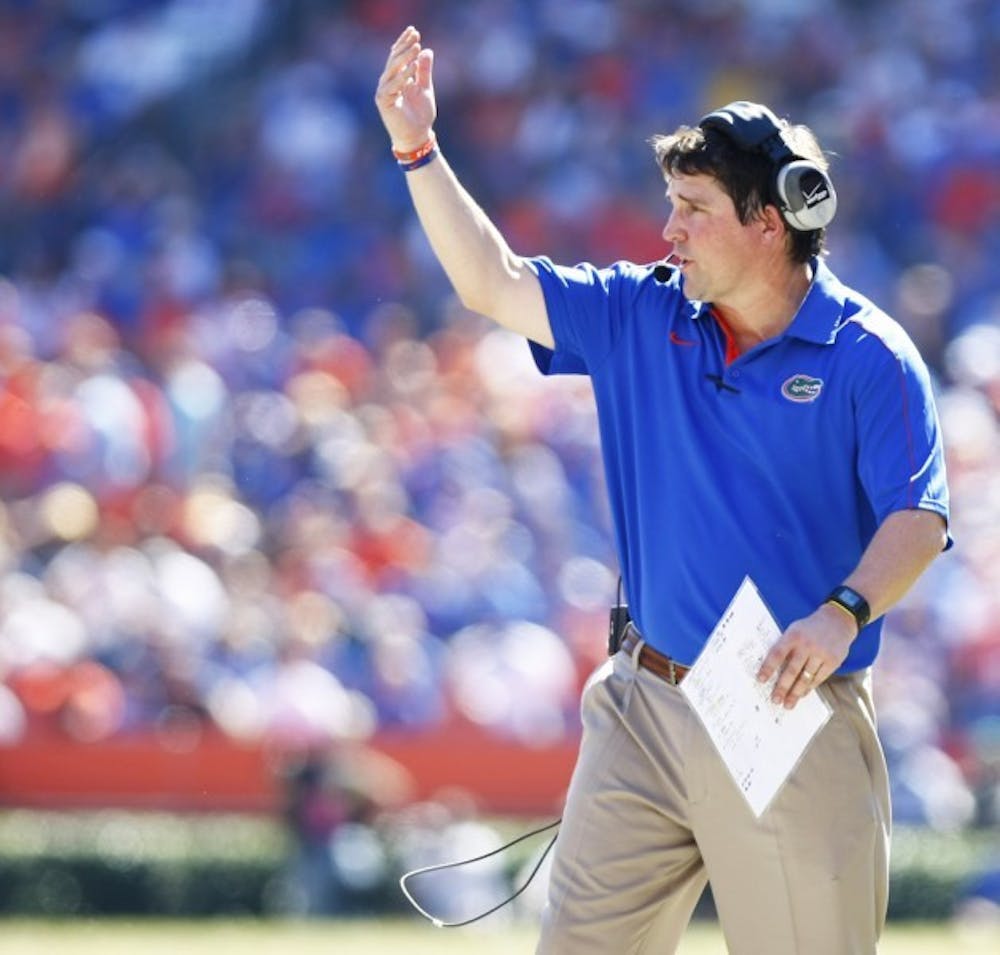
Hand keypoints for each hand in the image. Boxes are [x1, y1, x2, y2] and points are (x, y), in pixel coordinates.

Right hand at [375, 25, 435, 153]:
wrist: (417, 136)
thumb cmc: (420, 115)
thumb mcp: (425, 89)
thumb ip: (424, 71)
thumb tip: (427, 50)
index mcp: (396, 78)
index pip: (398, 56)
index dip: (404, 43)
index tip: (414, 30)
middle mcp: (387, 82)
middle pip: (394, 60)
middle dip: (405, 47)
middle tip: (415, 35)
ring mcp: (384, 91)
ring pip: (393, 70)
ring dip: (405, 58)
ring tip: (416, 47)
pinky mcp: (384, 101)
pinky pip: (393, 86)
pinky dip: (403, 77)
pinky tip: (413, 67)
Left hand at [757, 603, 855, 708]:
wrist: (838, 620)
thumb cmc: (809, 628)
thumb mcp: (794, 630)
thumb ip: (785, 645)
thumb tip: (771, 668)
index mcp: (793, 635)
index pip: (777, 654)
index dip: (768, 668)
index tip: (760, 680)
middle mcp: (807, 645)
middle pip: (792, 670)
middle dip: (782, 687)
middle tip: (775, 700)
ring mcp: (821, 654)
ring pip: (805, 678)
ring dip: (795, 693)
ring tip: (788, 704)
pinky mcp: (833, 661)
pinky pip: (818, 678)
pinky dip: (808, 688)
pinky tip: (802, 694)